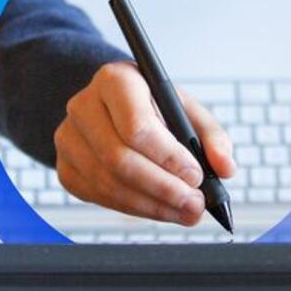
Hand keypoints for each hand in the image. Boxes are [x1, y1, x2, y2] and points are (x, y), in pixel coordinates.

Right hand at [54, 61, 235, 224]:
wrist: (112, 107)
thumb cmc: (151, 105)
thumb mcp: (184, 108)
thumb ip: (211, 136)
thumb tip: (224, 168)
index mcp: (115, 80)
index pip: (136, 125)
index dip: (167, 156)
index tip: (195, 175)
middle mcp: (83, 106)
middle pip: (120, 159)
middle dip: (163, 188)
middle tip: (195, 204)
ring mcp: (69, 138)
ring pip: (109, 183)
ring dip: (152, 205)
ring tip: (184, 211)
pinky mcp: (66, 167)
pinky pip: (99, 197)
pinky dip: (134, 209)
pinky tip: (159, 209)